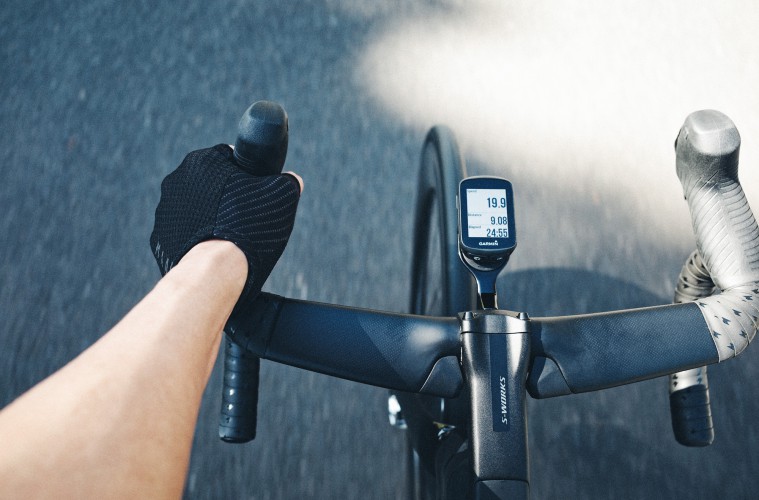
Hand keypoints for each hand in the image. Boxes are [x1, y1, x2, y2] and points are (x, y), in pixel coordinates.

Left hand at [150, 144, 300, 301]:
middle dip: (229, 197)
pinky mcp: (160, 237)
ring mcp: (165, 210)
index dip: (249, 175)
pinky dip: (198, 239)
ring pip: (197, 208)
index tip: (258, 193)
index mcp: (203, 161)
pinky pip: (184, 233)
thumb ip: (288, 182)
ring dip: (212, 218)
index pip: (230, 157)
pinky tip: (215, 251)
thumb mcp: (282, 197)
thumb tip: (293, 181)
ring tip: (232, 239)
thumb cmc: (248, 230)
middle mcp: (177, 180)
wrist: (214, 273)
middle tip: (248, 219)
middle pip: (212, 183)